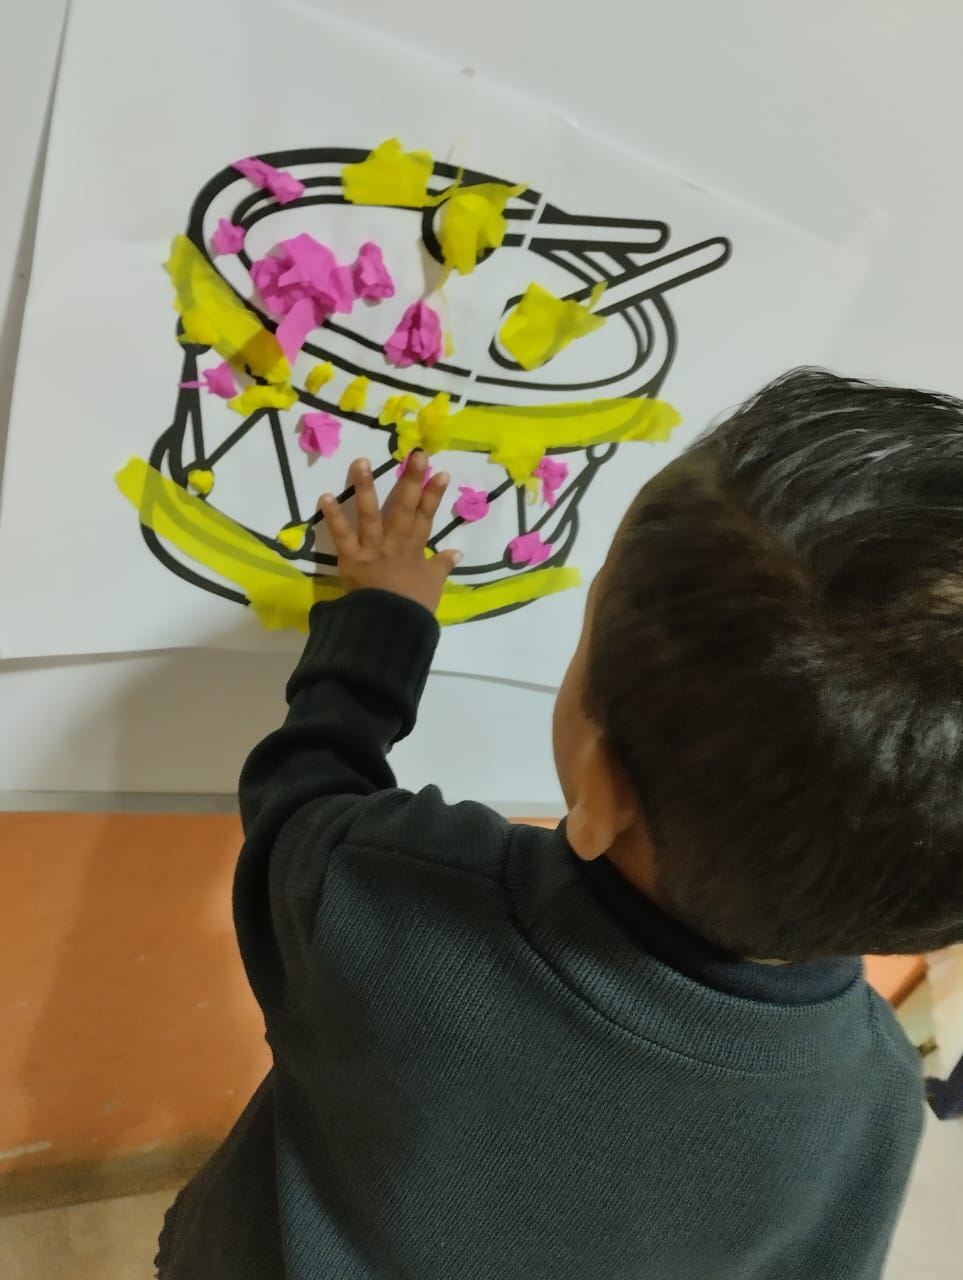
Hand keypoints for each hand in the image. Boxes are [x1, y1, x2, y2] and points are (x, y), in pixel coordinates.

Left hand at [318, 454, 460, 615]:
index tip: (439, 472)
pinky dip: (333, 517)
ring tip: (361, 462)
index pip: (425, 517)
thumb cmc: (413, 608)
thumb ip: (442, 566)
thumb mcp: (433, 586)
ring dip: (366, 488)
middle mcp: (394, 543)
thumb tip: (456, 552)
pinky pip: (342, 536)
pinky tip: (325, 496)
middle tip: (416, 454)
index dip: (433, 495)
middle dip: (410, 481)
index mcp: (414, 549)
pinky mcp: (351, 559)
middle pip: (404, 508)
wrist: (392, 626)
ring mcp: (372, 549)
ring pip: (370, 514)